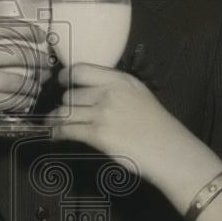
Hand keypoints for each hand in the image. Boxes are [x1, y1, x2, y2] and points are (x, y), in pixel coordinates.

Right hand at [0, 21, 51, 118]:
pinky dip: (21, 100)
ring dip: (33, 84)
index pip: (10, 30)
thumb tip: (0, 32)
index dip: (30, 33)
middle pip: (20, 55)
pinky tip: (26, 99)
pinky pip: (9, 100)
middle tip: (47, 63)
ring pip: (18, 81)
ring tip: (40, 83)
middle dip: (38, 60)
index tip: (42, 36)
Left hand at [47, 64, 167, 162]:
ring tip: (51, 124)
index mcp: (121, 80)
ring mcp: (104, 113)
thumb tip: (87, 92)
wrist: (170, 150)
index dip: (66, 76)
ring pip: (66, 111)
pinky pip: (68, 130)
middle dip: (64, 105)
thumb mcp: (138, 95)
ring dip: (55, 119)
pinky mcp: (99, 134)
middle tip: (62, 112)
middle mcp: (110, 92)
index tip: (61, 81)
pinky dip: (57, 133)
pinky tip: (55, 135)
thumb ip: (114, 89)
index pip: (82, 70)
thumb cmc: (157, 127)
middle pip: (71, 94)